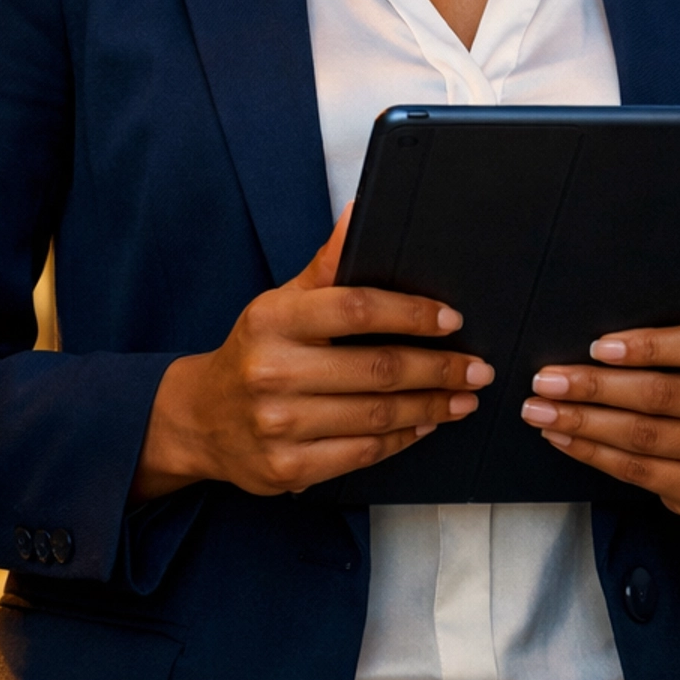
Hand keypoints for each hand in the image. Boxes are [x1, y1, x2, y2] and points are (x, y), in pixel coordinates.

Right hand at [132, 210, 492, 499]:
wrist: (202, 418)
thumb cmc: (257, 350)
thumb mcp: (282, 302)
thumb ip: (326, 265)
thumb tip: (359, 210)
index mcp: (275, 320)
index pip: (355, 309)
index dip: (410, 313)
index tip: (451, 319)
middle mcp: (273, 372)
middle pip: (376, 370)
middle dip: (438, 369)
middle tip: (477, 368)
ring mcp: (278, 425)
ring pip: (376, 417)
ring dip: (431, 408)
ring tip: (463, 398)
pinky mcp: (288, 469)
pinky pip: (362, 454)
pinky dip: (402, 439)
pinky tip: (425, 425)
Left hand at [518, 323, 679, 517]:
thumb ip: (663, 335)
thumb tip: (586, 331)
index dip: (649, 347)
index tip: (597, 346)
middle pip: (661, 396)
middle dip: (594, 388)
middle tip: (545, 381)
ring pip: (644, 438)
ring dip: (583, 424)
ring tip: (540, 411)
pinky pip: (640, 472)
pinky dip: (594, 454)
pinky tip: (563, 439)